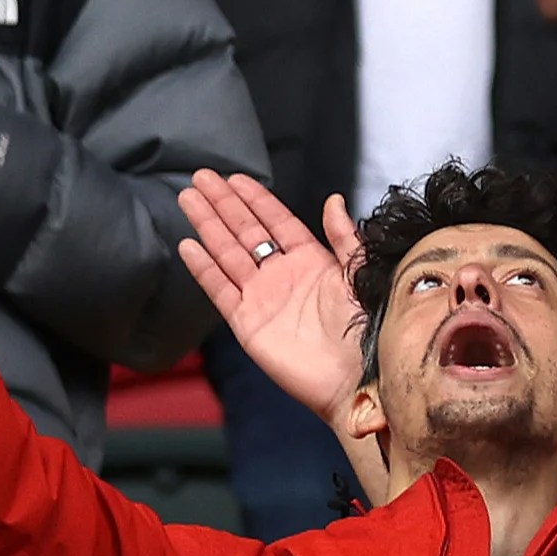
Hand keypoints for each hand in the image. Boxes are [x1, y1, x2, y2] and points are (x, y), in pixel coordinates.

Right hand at [175, 170, 374, 419]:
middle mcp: (283, 276)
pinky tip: (188, 244)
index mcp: (312, 262)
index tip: (234, 178)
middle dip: (224, 204)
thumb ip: (345, 239)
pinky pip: (221, 289)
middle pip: (246, 232)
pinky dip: (204, 268)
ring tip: (188, 198)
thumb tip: (333, 200)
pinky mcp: (247, 322)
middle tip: (200, 177)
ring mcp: (262, 298)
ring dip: (208, 226)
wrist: (357, 378)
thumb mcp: (361, 276)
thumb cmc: (369, 330)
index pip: (276, 222)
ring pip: (228, 253)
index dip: (255, 199)